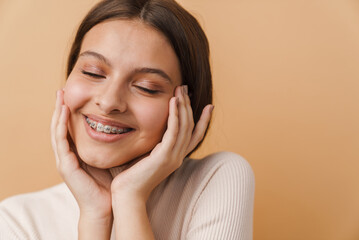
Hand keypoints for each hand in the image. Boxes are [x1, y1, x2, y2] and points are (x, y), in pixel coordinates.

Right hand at [51, 90, 112, 220]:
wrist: (108, 205)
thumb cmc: (112, 182)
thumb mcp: (111, 156)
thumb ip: (113, 142)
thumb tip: (127, 125)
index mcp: (77, 153)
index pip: (71, 128)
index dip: (70, 112)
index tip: (74, 95)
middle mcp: (68, 155)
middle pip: (60, 127)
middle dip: (59, 108)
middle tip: (61, 90)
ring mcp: (64, 160)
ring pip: (56, 131)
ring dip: (57, 112)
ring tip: (60, 95)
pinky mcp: (65, 166)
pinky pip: (60, 141)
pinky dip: (61, 125)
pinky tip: (63, 111)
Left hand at [110, 85, 213, 201]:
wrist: (128, 194)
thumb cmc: (132, 176)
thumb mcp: (146, 155)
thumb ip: (152, 143)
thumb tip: (147, 128)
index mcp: (176, 156)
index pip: (195, 135)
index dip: (203, 120)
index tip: (208, 106)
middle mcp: (178, 156)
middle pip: (191, 126)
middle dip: (189, 105)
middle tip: (186, 88)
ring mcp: (173, 156)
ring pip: (185, 126)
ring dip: (183, 106)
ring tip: (181, 89)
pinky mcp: (165, 156)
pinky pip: (174, 131)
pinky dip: (175, 115)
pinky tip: (173, 101)